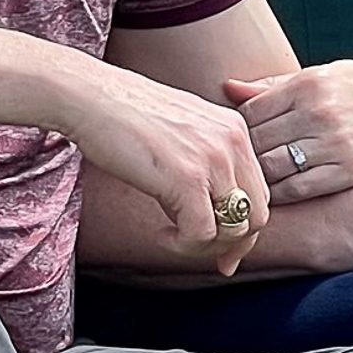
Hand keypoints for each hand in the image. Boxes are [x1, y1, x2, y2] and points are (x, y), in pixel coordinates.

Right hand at [64, 62, 271, 267]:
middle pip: (257, 215)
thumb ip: (204, 162)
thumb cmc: (125, 115)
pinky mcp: (188, 179)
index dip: (244, 227)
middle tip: (206, 255)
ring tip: (176, 237)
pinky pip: (202, 234)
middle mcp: (232, 143)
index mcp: (235, 130)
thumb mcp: (182, 131)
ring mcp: (213, 160)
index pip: (259, 193)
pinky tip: (161, 233)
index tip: (223, 248)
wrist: (92, 97)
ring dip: (205, 246)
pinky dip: (183, 245)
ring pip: (235, 229)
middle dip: (233, 244)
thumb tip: (212, 210)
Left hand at [226, 62, 352, 200]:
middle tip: (238, 163)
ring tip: (254, 178)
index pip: (251, 111)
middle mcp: (320, 112)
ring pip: (273, 168)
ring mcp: (335, 144)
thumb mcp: (325, 75)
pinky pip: (299, 188)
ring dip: (259, 176)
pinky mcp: (349, 171)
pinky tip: (276, 191)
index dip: (239, 127)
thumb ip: (275, 85)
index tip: (239, 136)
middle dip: (244, 154)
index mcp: (309, 83)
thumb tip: (227, 89)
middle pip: (257, 141)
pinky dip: (280, 193)